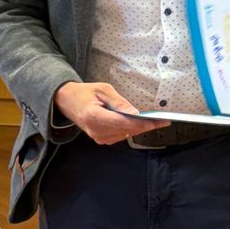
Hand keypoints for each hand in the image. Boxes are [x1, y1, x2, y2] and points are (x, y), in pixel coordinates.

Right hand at [54, 81, 169, 144]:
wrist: (67, 101)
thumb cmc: (84, 93)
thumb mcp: (102, 89)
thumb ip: (119, 102)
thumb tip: (135, 113)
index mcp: (94, 116)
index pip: (123, 122)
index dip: (141, 123)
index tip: (157, 121)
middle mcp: (95, 130)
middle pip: (126, 131)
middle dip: (145, 126)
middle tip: (162, 121)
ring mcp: (97, 137)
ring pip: (125, 135)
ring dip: (139, 128)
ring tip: (155, 121)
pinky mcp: (100, 139)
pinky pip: (120, 136)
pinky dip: (130, 130)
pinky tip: (139, 124)